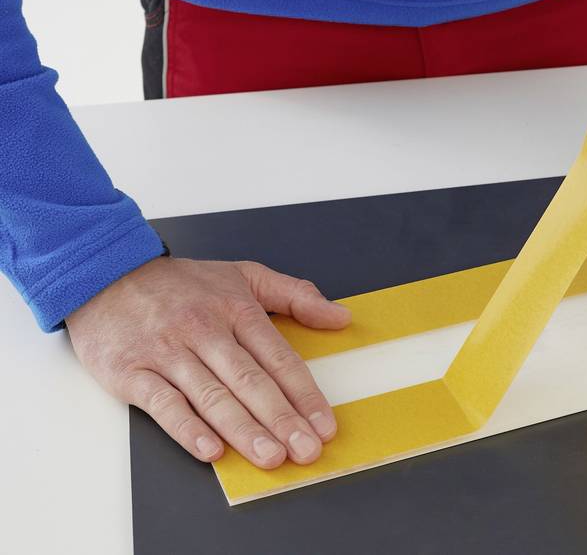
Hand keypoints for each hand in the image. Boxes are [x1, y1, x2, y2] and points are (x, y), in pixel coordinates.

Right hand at [66, 257, 350, 467]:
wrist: (103, 274)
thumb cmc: (180, 283)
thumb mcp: (243, 275)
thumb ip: (295, 295)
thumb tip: (339, 317)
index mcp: (236, 310)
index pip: (279, 358)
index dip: (305, 394)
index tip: (324, 425)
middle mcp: (205, 331)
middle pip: (251, 381)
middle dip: (282, 419)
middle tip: (306, 450)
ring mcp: (168, 353)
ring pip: (212, 396)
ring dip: (244, 430)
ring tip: (271, 456)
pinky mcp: (132, 372)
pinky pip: (163, 404)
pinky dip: (187, 428)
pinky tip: (210, 449)